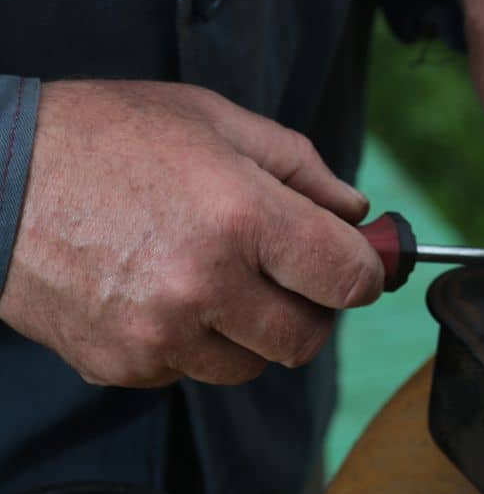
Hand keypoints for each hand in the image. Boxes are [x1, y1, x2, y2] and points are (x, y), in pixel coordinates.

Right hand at [0, 81, 383, 386]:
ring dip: (251, 331)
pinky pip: (189, 372)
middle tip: (289, 274)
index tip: (358, 265)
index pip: (349, 279)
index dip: (365, 272)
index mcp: (243, 217)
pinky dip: (193, 344)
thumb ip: (301, 168)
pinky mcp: (122, 364)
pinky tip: (162, 293)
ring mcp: (160, 334)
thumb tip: (356, 213)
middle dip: (311, 307)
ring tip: (216, 278)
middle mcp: (206, 285)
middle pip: (307, 337)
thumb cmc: (108, 136)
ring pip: (251, 364)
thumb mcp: (216, 121)